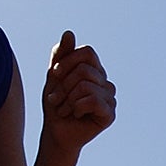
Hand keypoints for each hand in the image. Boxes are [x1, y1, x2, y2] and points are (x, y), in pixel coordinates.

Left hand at [37, 31, 115, 153]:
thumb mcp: (54, 76)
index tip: (54, 74)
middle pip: (84, 69)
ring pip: (86, 85)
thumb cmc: (55, 104)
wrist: (56, 132)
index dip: (68, 61)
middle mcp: (105, 82)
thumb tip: (69, 33)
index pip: (87, 52)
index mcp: (95, 70)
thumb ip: (61, 55)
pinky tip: (76, 115)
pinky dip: (77, 107)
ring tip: (64, 109)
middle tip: (55, 99)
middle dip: (64, 84)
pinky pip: (93, 100)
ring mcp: (110, 98)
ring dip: (68, 98)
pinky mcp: (110, 114)